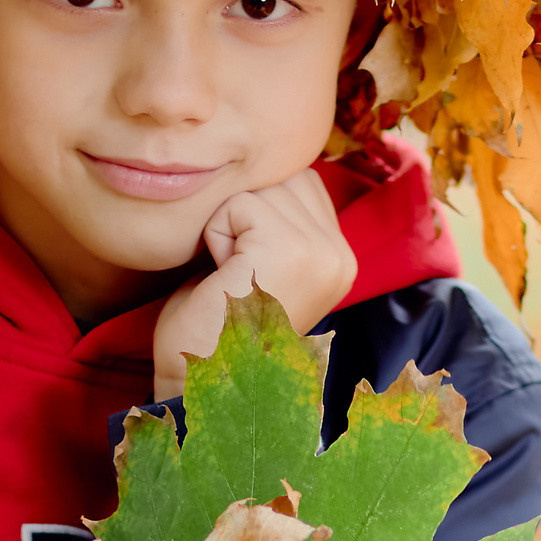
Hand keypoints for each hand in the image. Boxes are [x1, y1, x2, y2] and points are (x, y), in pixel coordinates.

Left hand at [151, 167, 355, 396]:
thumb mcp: (260, 261)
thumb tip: (269, 158)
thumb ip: (278, 216)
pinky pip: (237, 204)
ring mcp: (321, 253)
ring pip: (257, 189)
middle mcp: (342, 255)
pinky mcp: (289, 251)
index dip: (254, 215)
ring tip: (231, 278)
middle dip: (240, 219)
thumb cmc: (214, 324)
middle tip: (235, 276)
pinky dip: (215, 237)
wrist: (199, 382)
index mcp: (341, 258)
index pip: (298, 182)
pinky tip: (224, 278)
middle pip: (279, 179)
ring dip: (225, 229)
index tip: (247, 271)